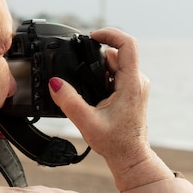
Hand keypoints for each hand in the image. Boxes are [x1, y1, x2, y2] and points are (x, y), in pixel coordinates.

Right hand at [49, 28, 173, 190]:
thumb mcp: (86, 122)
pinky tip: (93, 92)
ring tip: (86, 86)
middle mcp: (138, 81)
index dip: (109, 34)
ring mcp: (136, 85)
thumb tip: (54, 83)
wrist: (130, 158)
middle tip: (78, 66)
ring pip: (116, 63)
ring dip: (98, 68)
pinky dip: (102, 76)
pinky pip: (117, 73)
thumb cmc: (115, 143)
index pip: (127, 44)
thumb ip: (69, 101)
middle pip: (118, 53)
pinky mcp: (132, 91)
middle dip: (96, 56)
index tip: (92, 36)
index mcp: (132, 83)